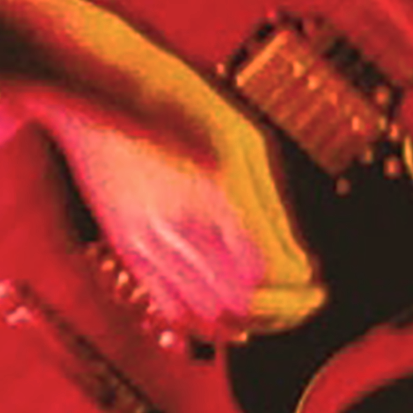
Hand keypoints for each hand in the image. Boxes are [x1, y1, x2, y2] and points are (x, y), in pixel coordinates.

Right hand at [30, 63, 322, 346]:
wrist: (97, 86)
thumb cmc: (171, 97)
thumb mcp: (244, 138)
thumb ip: (270, 206)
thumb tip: (295, 261)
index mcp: (215, 191)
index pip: (267, 273)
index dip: (298, 290)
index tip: (316, 287)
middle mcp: (177, 224)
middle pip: (238, 306)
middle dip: (280, 314)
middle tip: (302, 305)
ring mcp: (146, 240)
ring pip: (202, 318)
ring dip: (243, 325)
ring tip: (268, 314)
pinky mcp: (125, 246)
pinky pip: (166, 308)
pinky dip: (202, 323)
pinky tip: (223, 312)